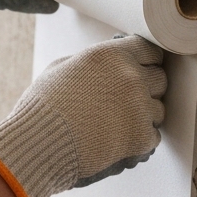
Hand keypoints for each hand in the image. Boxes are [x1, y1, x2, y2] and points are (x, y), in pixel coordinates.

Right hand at [0, 35, 166, 196]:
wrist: (36, 146)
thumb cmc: (43, 108)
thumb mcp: (62, 68)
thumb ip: (93, 62)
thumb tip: (110, 59)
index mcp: (111, 55)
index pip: (151, 51)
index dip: (145, 63)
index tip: (140, 72)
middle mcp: (130, 77)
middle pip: (160, 79)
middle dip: (146, 90)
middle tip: (125, 102)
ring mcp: (139, 107)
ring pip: (159, 110)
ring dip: (144, 117)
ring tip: (115, 124)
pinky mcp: (141, 137)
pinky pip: (153, 136)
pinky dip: (139, 141)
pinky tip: (116, 140)